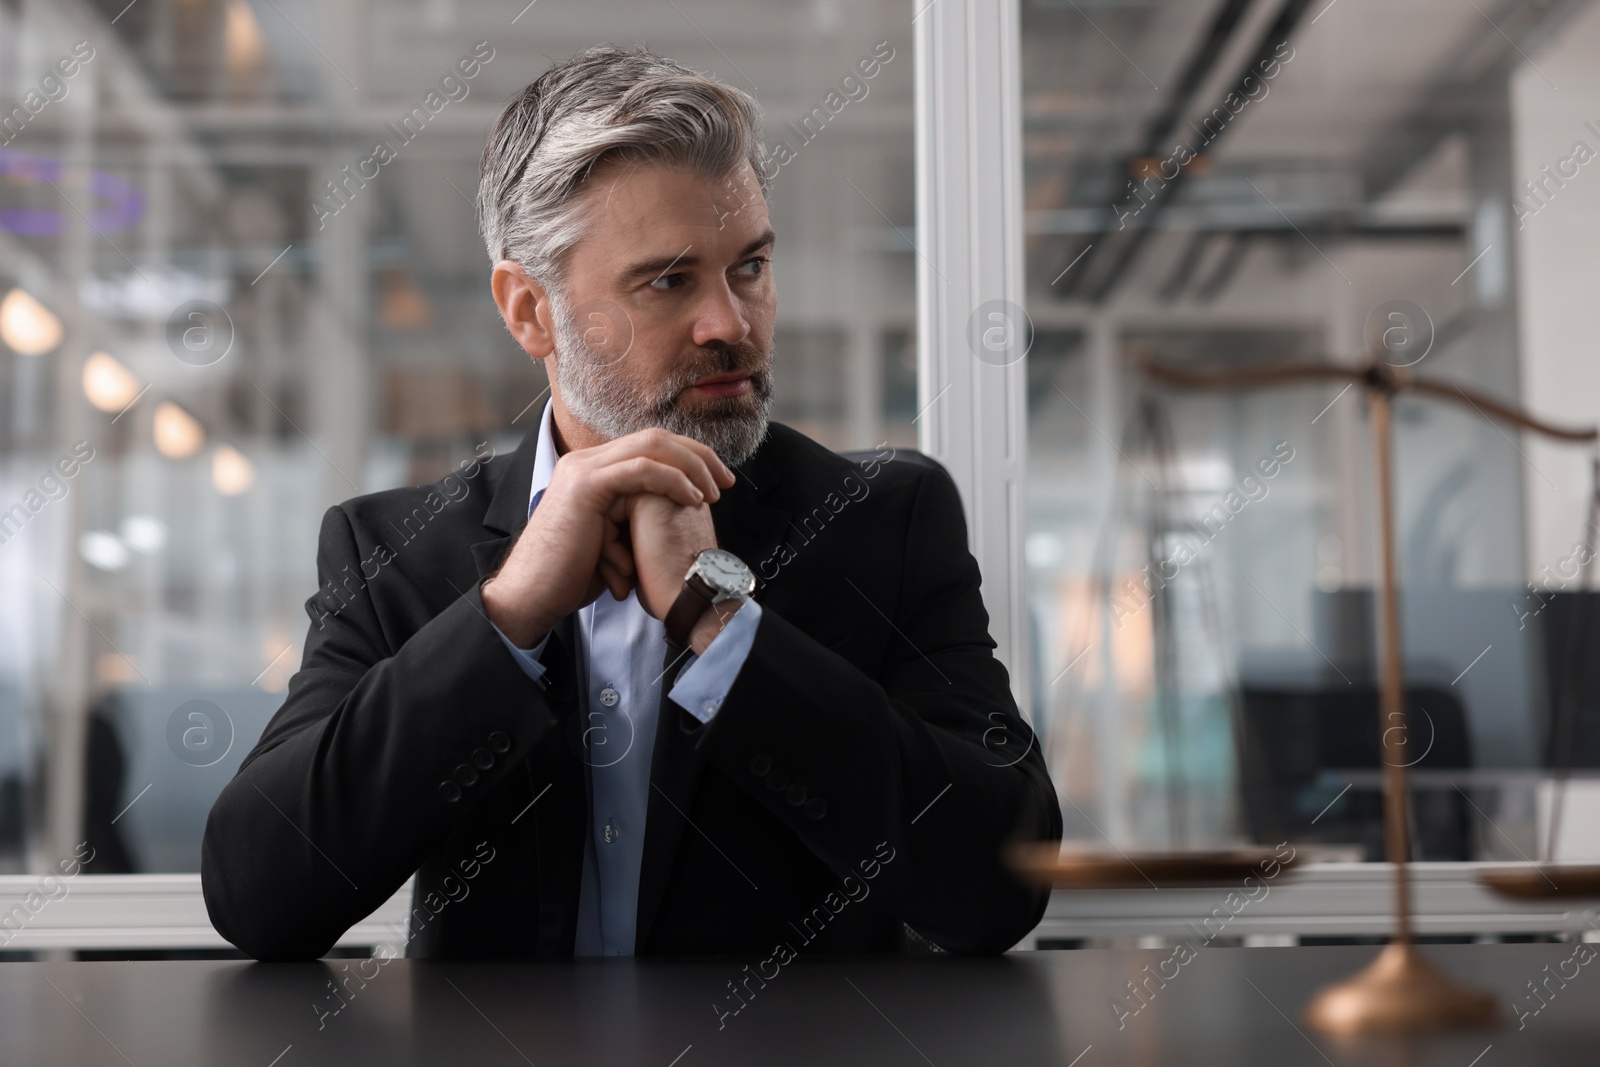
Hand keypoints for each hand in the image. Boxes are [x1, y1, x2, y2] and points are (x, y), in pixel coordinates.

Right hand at [481, 428, 733, 646]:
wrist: (534, 594)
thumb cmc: (573, 575)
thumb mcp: (613, 538)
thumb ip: (636, 517)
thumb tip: (674, 515)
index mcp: (594, 469)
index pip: (650, 445)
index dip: (689, 456)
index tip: (718, 481)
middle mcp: (588, 461)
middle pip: (656, 437)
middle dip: (698, 455)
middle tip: (727, 481)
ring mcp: (584, 469)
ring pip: (652, 446)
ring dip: (691, 466)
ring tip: (714, 492)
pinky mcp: (586, 486)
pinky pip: (641, 470)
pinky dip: (673, 480)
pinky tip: (692, 498)